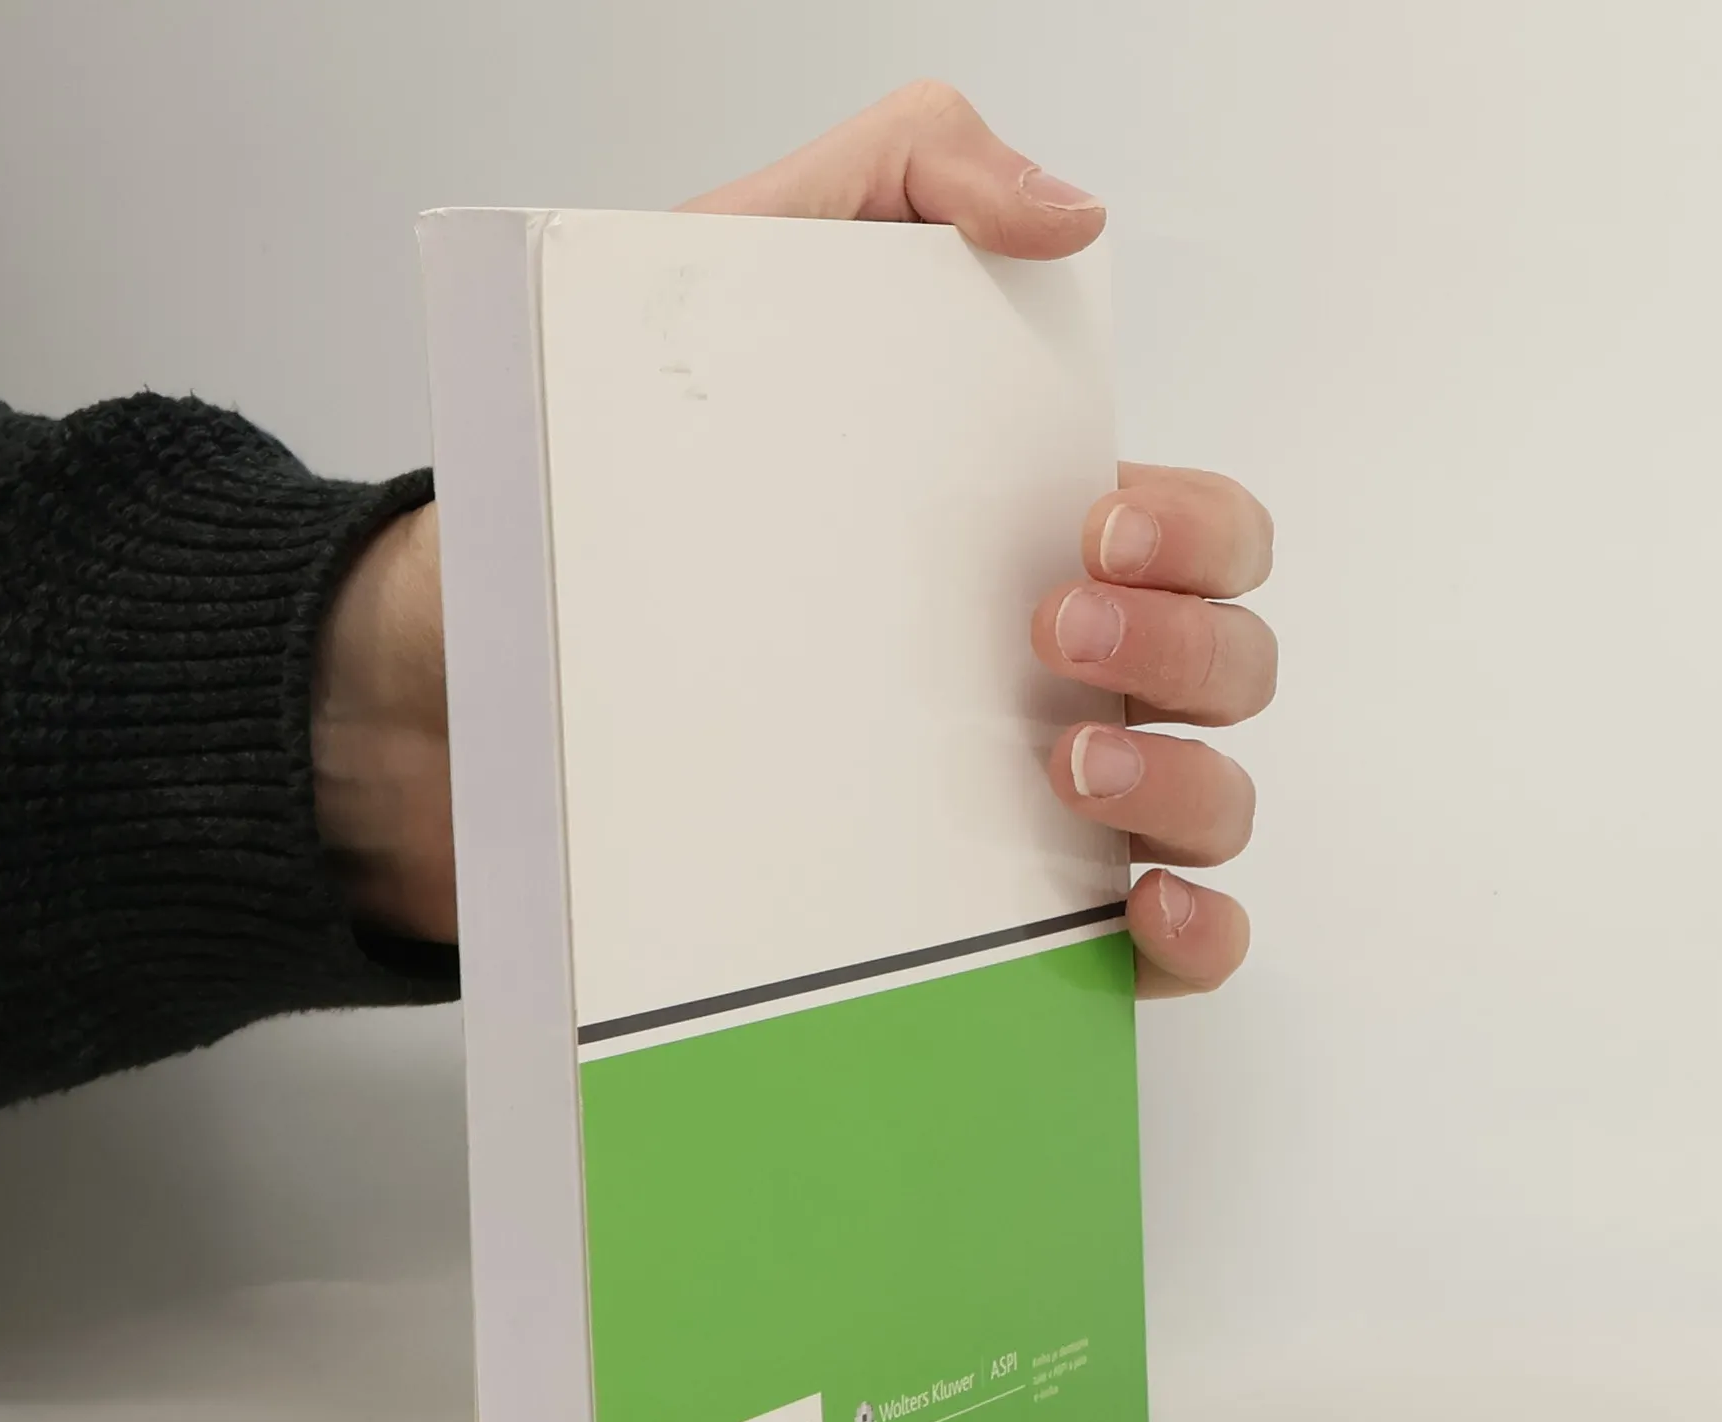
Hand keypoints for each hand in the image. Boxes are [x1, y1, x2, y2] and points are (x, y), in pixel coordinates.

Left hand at [685, 81, 1273, 996]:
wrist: (492, 637)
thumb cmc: (642, 463)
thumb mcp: (762, 262)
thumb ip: (913, 174)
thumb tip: (1073, 218)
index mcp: (1034, 536)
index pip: (1207, 530)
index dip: (1198, 529)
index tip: (1090, 524)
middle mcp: (1056, 668)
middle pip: (1230, 667)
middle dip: (1184, 645)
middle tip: (1050, 623)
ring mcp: (1029, 794)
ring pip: (1212, 805)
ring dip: (1182, 787)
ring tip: (1062, 766)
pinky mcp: (977, 909)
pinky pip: (1143, 948)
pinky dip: (1189, 938)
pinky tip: (1138, 916)